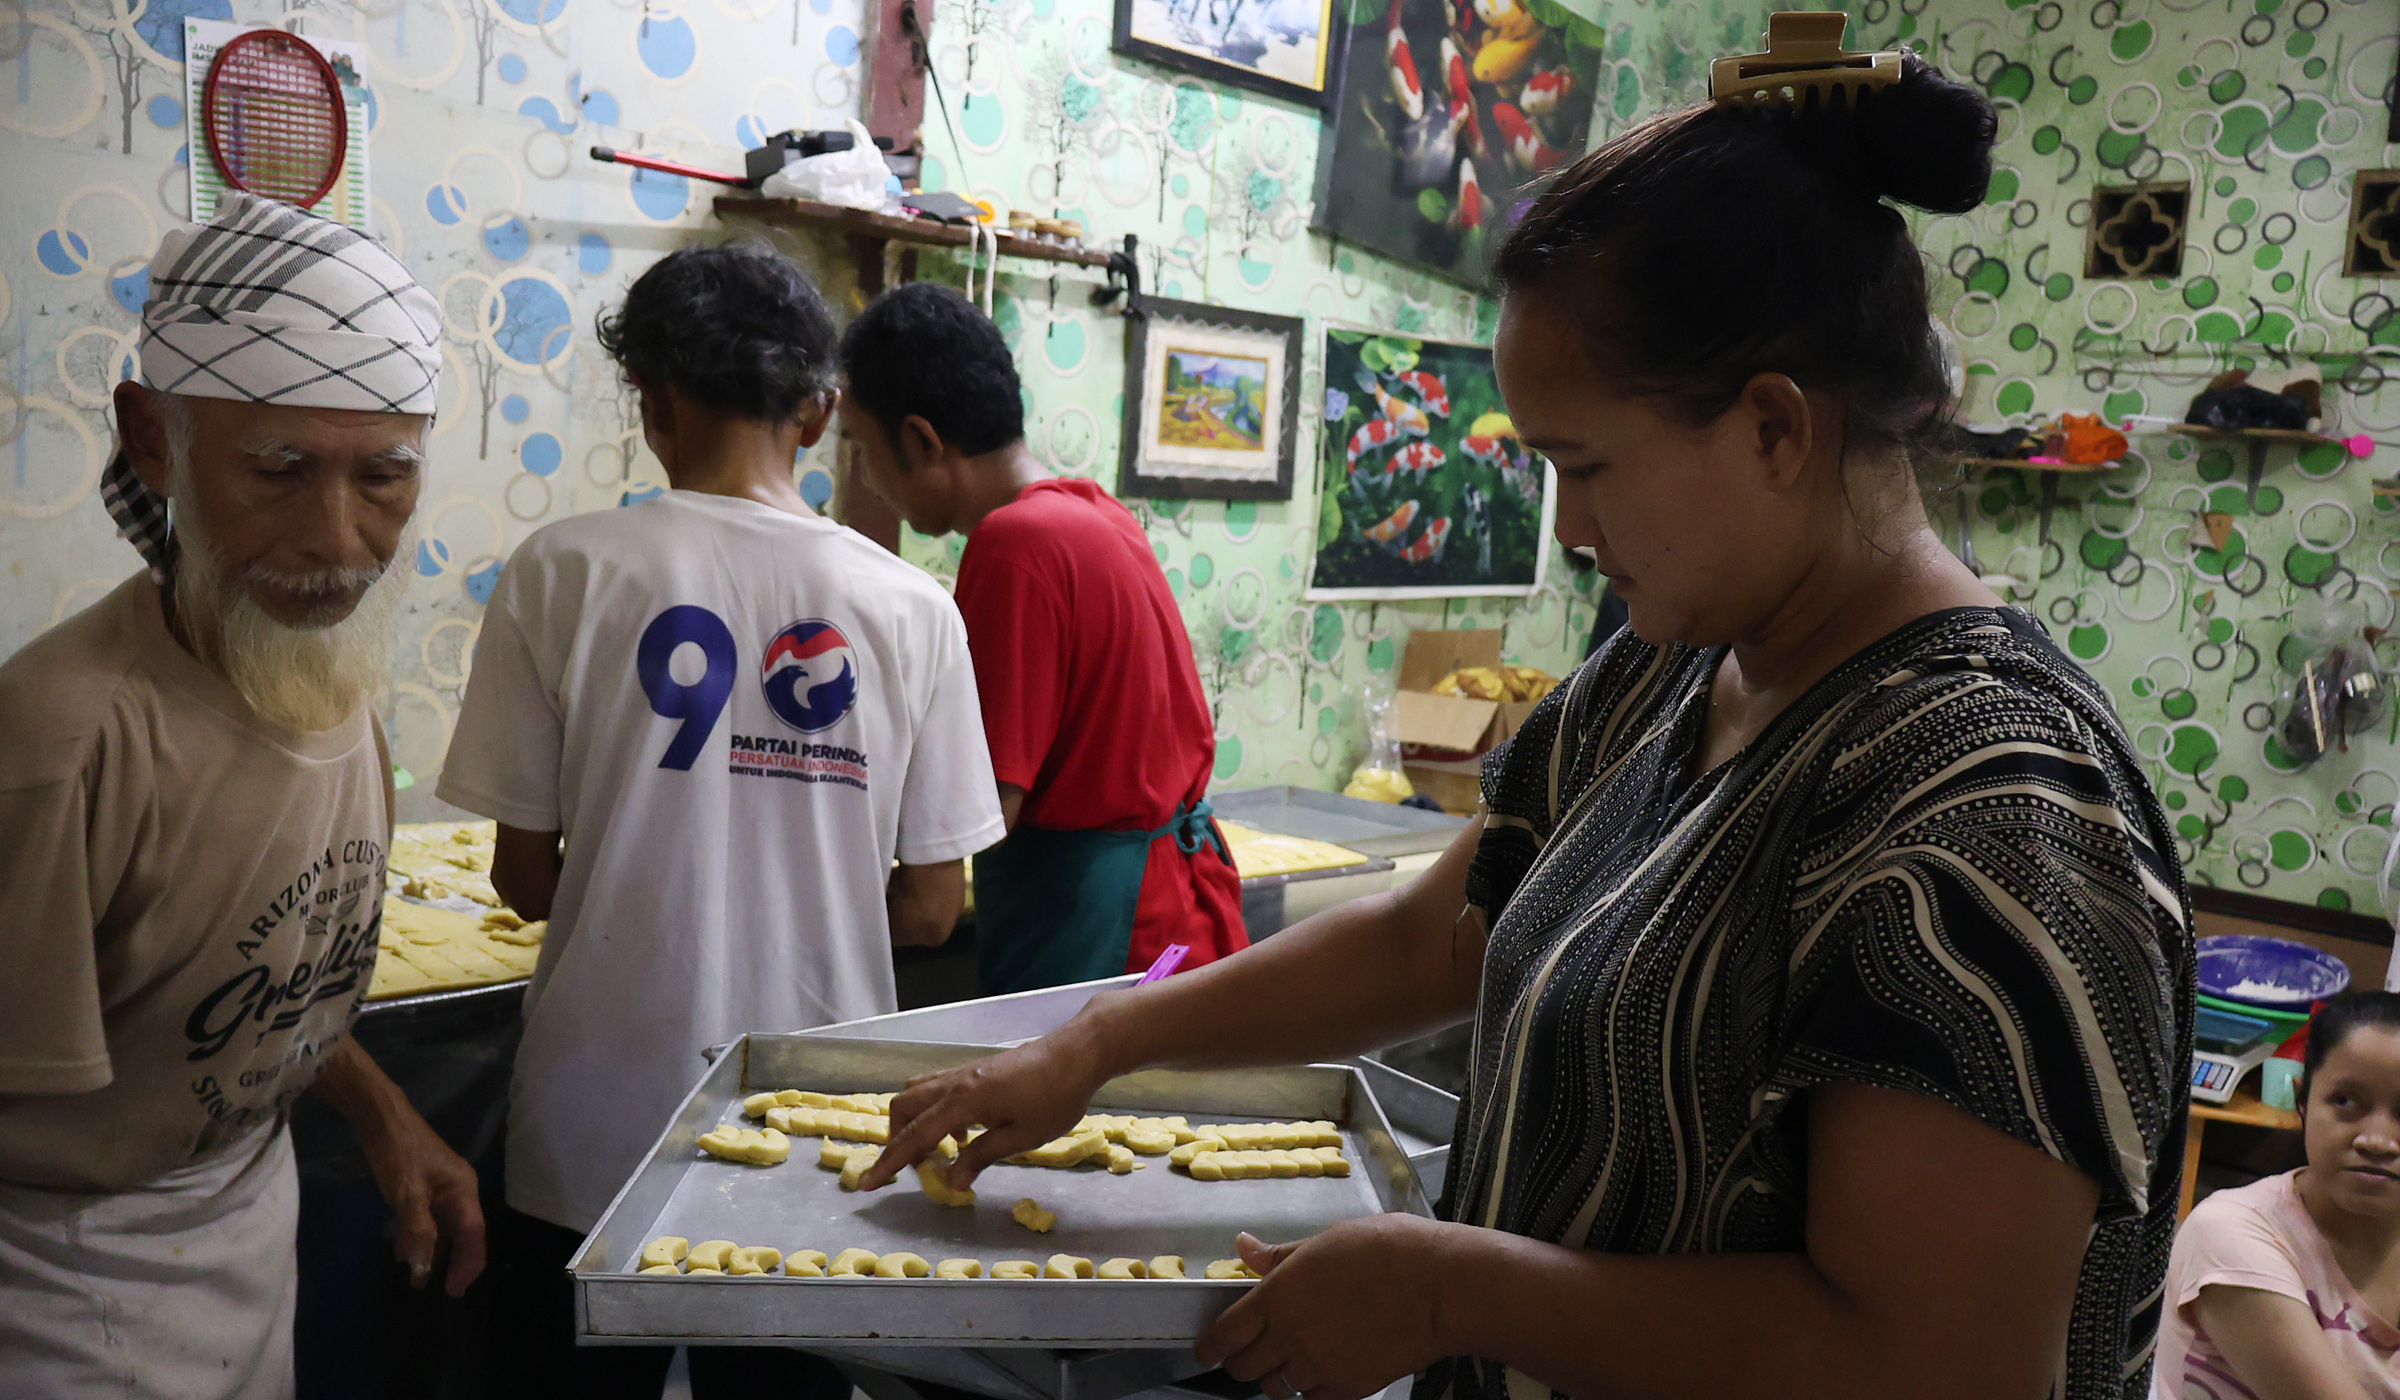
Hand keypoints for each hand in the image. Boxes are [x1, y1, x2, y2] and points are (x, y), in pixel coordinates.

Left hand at [358, 1112, 487, 1296]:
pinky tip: (405, 1253)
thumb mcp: (407, 1192)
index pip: (473, 1233)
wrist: (382, 1118)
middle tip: (443, 1291)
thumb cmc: (399, 1153)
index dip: (467, 1263)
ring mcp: (442, 1189)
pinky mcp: (425, 1187)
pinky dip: (420, 1238)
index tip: (454, 1290)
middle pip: (464, 1233)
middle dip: (454, 1263)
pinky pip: (429, 1220)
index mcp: (462, 1190)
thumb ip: (418, 1229)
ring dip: (434, 1253)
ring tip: (418, 1279)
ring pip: (445, 1228)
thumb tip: (424, 1266)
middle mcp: (458, 1191)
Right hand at [856, 1030, 1109, 1191]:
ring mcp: (965, 1073)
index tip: (868, 1183)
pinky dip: (935, 1111)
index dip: (890, 1162)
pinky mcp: (977, 1070)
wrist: (1077, 1054)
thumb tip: (954, 1182)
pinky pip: (939, 1089)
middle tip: (917, 1167)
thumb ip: (982, 1157)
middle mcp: (955, 1083)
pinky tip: (965, 1133)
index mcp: (962, 1101)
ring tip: (940, 1153)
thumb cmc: (1055, 1097)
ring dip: (916, 1122)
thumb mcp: (1021, 1138)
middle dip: (897, 1137)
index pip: (914, 1136)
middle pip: (903, 1106)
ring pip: (919, 1093)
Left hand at [1195, 1216, 1470, 1399]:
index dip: (1209, 1348)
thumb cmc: (1389, 1251)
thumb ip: (1280, 1254)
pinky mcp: (1350, 1388)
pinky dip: (1310, 1390)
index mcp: (1280, 1294)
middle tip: (1252, 1352)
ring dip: (1277, 1377)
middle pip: (1244, 1368)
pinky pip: (1313, 1399)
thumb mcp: (1327, 1239)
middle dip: (1241, 1362)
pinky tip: (1323, 1370)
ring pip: (1278, 1388)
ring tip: (1292, 1360)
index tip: (1206, 1352)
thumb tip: (1243, 1246)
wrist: (1442, 1287)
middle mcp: (1292, 1336)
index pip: (1225, 1334)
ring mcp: (1321, 1366)